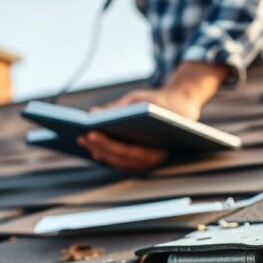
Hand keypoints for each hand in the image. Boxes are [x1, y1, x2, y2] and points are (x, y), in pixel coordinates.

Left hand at [85, 62, 229, 169]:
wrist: (181, 108)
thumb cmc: (160, 102)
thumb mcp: (140, 100)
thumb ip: (118, 108)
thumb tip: (92, 114)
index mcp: (159, 147)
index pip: (129, 151)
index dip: (107, 143)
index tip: (90, 132)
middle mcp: (153, 160)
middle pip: (120, 159)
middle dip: (99, 147)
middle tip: (81, 136)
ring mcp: (146, 162)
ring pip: (118, 162)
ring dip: (99, 151)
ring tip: (81, 138)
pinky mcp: (139, 159)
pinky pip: (119, 159)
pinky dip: (105, 151)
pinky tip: (90, 142)